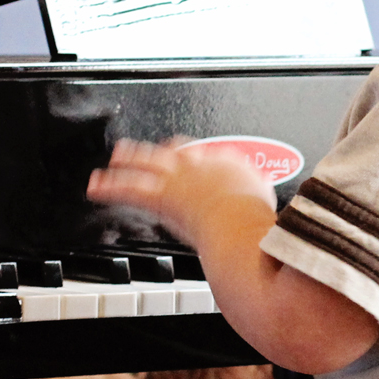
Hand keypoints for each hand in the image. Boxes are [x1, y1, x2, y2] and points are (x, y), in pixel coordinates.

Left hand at [87, 138, 276, 248]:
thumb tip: (282, 229)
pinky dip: (110, 187)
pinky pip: (128, 189)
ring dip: (129, 159)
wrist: (244, 226)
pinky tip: (96, 187)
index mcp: (232, 164)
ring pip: (147, 163)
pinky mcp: (160, 195)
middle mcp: (203, 165)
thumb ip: (271, 216)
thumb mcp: (275, 214)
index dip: (195, 155)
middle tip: (148, 149)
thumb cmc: (262, 226)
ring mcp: (179, 178)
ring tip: (116, 158)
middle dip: (159, 151)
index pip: (209, 153)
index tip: (189, 158)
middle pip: (174, 152)